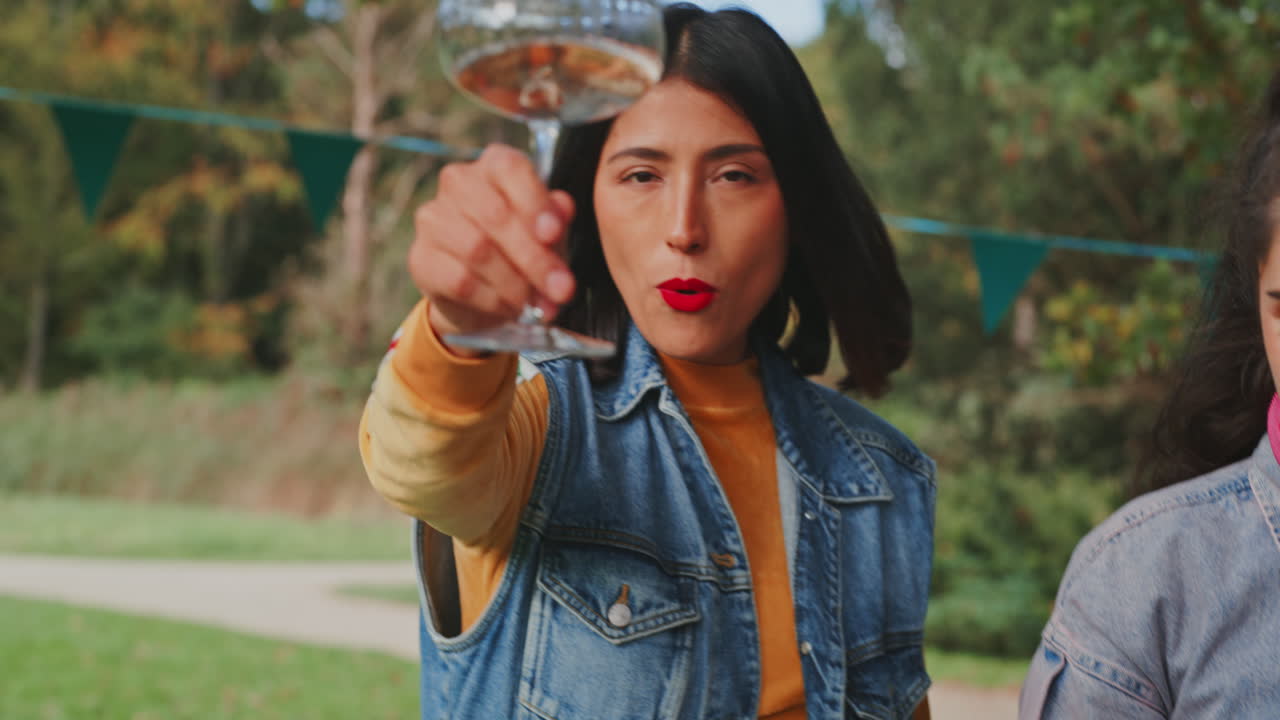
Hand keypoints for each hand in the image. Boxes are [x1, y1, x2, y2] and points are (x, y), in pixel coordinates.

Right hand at [408, 144, 575, 351]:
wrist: (483, 295)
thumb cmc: (521, 250)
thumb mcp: (548, 235)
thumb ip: (557, 221)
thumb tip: (561, 211)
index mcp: (494, 166)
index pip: (510, 170)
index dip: (534, 202)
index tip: (553, 235)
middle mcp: (458, 183)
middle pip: (495, 215)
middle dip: (534, 258)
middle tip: (561, 289)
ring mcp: (433, 219)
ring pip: (477, 249)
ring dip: (515, 283)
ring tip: (538, 305)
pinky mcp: (420, 258)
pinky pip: (460, 281)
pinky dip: (493, 299)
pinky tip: (510, 308)